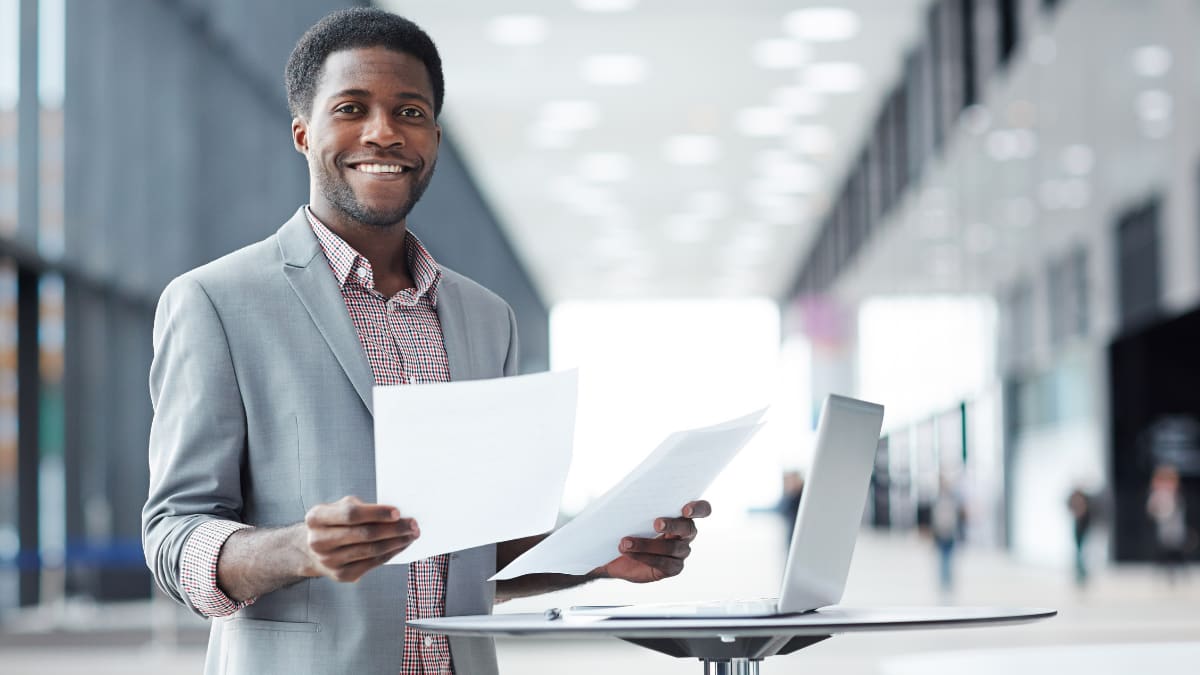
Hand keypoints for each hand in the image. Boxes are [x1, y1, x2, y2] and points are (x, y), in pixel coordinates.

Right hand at [299, 496, 418, 581]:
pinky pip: (372, 563)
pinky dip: (390, 553)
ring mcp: (329, 560)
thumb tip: (396, 515)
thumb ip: (362, 508)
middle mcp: (319, 541)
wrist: (312, 550)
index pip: (351, 514)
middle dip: (394, 529)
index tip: (398, 512)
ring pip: (371, 550)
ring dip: (396, 542)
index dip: (376, 513)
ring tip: (411, 535)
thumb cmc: (335, 522)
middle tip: (413, 524)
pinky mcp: (341, 575)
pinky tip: (401, 545)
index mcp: (317, 518)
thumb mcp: (340, 507)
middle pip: (364, 534)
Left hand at [593, 500, 710, 582]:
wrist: (619, 554)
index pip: (702, 509)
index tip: (686, 510)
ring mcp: (681, 552)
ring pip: (672, 547)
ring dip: (647, 544)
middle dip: (673, 525)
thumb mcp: (633, 512)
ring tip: (626, 542)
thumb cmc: (629, 527)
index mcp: (682, 515)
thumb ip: (640, 504)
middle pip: (688, 528)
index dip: (698, 509)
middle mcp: (686, 533)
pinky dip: (643, 557)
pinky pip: (662, 563)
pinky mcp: (673, 568)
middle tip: (656, 523)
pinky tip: (629, 552)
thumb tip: (631, 494)